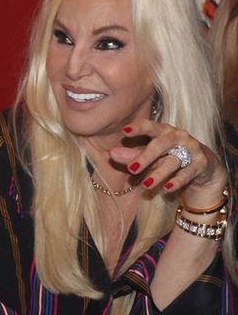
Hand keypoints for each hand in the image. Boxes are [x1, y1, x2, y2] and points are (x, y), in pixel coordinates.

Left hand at [110, 119, 227, 207]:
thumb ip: (132, 155)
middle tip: (131, 169)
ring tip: (145, 184)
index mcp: (163, 130)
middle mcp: (178, 136)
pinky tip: (167, 188)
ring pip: (173, 161)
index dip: (137, 128)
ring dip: (158, 173)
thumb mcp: (151, 156)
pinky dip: (177, 181)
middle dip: (145, 157)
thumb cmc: (170, 156)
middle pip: (160, 144)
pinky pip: (187, 173)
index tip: (123, 131)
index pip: (149, 126)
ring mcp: (192, 149)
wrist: (204, 167)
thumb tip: (111, 154)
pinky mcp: (201, 163)